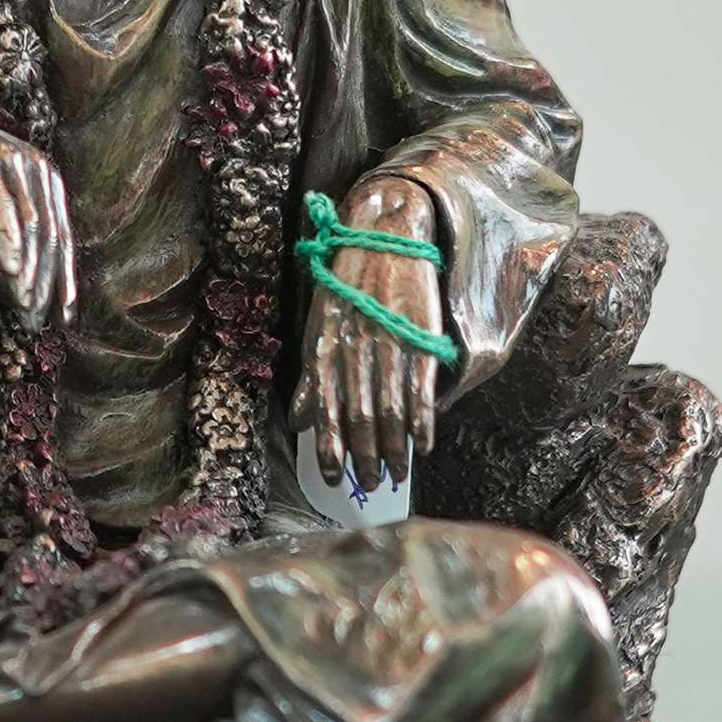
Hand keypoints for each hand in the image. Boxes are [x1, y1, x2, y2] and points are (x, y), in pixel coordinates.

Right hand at [0, 102, 76, 327]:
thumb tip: (21, 301)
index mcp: (43, 180)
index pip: (60, 237)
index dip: (64, 278)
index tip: (63, 318)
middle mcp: (35, 167)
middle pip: (49, 233)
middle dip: (46, 280)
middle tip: (38, 320)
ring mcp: (10, 159)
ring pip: (30, 220)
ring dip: (29, 265)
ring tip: (25, 303)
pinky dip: (7, 236)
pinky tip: (9, 267)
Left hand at [291, 173, 444, 491]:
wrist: (382, 236)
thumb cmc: (345, 285)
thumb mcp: (318, 325)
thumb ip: (310, 377)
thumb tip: (298, 421)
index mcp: (325, 348)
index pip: (325, 409)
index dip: (329, 448)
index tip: (331, 478)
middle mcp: (355, 350)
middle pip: (360, 417)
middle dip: (364, 457)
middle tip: (368, 485)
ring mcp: (389, 344)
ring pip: (390, 410)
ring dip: (394, 449)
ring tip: (396, 474)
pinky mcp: (420, 336)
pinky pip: (420, 388)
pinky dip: (422, 421)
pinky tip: (423, 444)